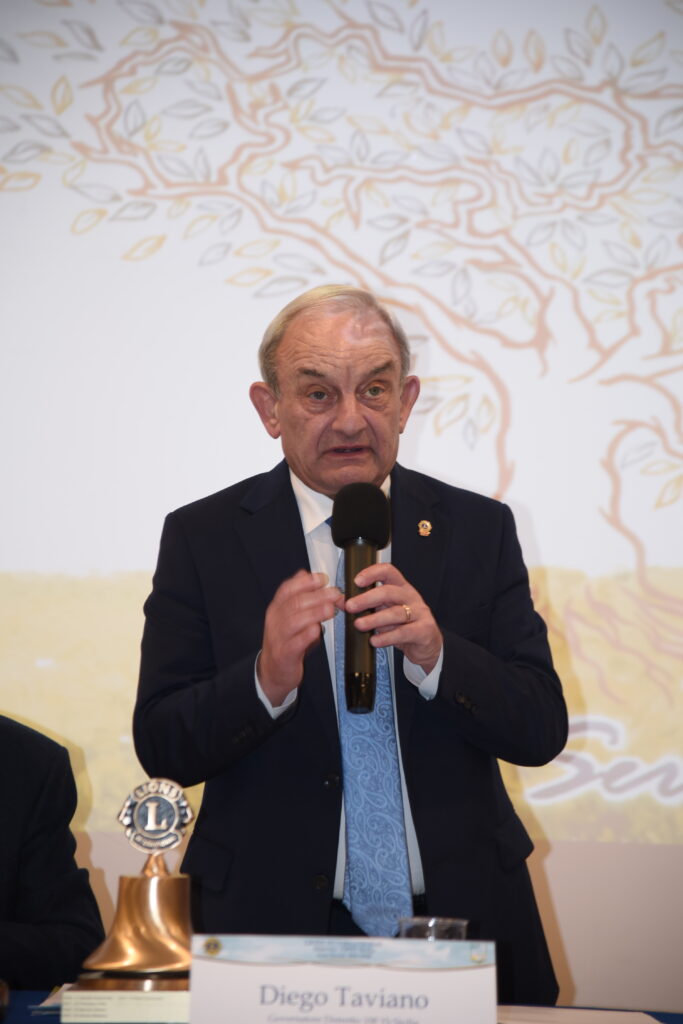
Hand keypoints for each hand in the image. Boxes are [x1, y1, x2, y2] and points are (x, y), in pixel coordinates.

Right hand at [258, 570, 342, 705]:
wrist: (273, 671)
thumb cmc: (285, 641)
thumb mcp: (288, 616)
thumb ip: (298, 596)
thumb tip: (305, 573)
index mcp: (277, 609)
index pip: (287, 589)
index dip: (305, 582)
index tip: (322, 578)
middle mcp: (276, 620)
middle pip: (295, 603)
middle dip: (317, 596)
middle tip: (335, 593)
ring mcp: (279, 637)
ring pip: (295, 621)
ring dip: (315, 613)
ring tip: (331, 609)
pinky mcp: (285, 654)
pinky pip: (295, 643)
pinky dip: (307, 635)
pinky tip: (318, 629)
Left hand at [345, 562, 442, 674]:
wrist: (427, 644)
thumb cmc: (405, 624)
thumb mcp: (384, 611)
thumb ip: (366, 605)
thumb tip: (340, 600)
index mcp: (401, 588)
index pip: (388, 572)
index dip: (372, 573)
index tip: (357, 581)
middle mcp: (411, 597)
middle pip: (389, 592)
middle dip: (366, 599)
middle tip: (350, 606)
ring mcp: (419, 613)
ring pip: (395, 613)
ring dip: (374, 619)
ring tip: (359, 625)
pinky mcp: (424, 630)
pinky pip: (404, 632)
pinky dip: (387, 637)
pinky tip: (375, 641)